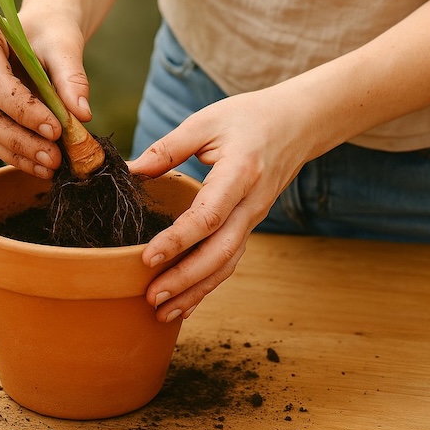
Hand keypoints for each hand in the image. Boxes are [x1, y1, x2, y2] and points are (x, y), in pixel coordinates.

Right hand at [0, 11, 91, 178]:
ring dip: (18, 154)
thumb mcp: (64, 45)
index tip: (56, 130)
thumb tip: (81, 114)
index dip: (25, 112)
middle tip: (54, 157)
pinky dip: (16, 155)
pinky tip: (40, 166)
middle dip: (20, 140)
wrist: (42, 32)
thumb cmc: (49, 32)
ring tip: (50, 166)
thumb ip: (72, 77)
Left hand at [128, 90, 307, 322]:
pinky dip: (208, 285)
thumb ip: (169, 147)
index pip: (208, 216)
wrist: (298, 124)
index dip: (178, 240)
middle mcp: (251, 204)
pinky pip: (229, 260)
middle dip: (185, 280)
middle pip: (220, 252)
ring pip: (226, 264)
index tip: (147, 258)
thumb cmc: (249, 117)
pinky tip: (185, 304)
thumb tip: (132, 171)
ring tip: (162, 312)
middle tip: (151, 298)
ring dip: (195, 291)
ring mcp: (253, 218)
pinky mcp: (249, 225)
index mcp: (240, 174)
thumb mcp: (207, 120)